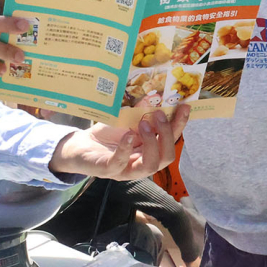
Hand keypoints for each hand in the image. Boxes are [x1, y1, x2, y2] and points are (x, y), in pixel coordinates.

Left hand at [49, 104, 189, 180]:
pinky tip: (127, 135)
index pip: (171, 141)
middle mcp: (142, 163)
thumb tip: (154, 96)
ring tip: (144, 124)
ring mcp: (126, 170)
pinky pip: (120, 164)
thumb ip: (141, 112)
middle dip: (167, 136)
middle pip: (166, 158)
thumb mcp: (127, 120)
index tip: (185, 106)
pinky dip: (125, 149)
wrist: (81, 145)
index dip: (180, 125)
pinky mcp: (108, 170)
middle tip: (159, 115)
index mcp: (151, 150)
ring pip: (150, 166)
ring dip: (151, 144)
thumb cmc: (108, 134)